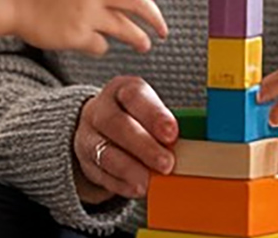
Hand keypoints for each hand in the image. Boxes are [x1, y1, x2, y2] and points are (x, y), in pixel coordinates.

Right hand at [0, 0, 168, 54]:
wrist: (13, 0)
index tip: (153, 0)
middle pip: (138, 3)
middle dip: (156, 17)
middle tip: (164, 29)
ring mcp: (86, 13)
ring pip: (126, 28)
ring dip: (140, 38)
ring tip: (145, 45)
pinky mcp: (76, 35)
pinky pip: (101, 45)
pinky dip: (102, 47)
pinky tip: (96, 45)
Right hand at [73, 76, 177, 203]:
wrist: (101, 127)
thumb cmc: (137, 118)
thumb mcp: (150, 110)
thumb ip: (166, 124)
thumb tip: (193, 144)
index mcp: (122, 89)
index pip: (134, 96)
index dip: (154, 115)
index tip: (172, 133)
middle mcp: (100, 109)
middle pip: (116, 124)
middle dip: (144, 146)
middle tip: (166, 163)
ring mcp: (87, 135)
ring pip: (104, 151)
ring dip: (129, 169)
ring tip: (149, 182)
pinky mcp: (84, 161)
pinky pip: (99, 173)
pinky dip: (119, 183)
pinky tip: (136, 188)